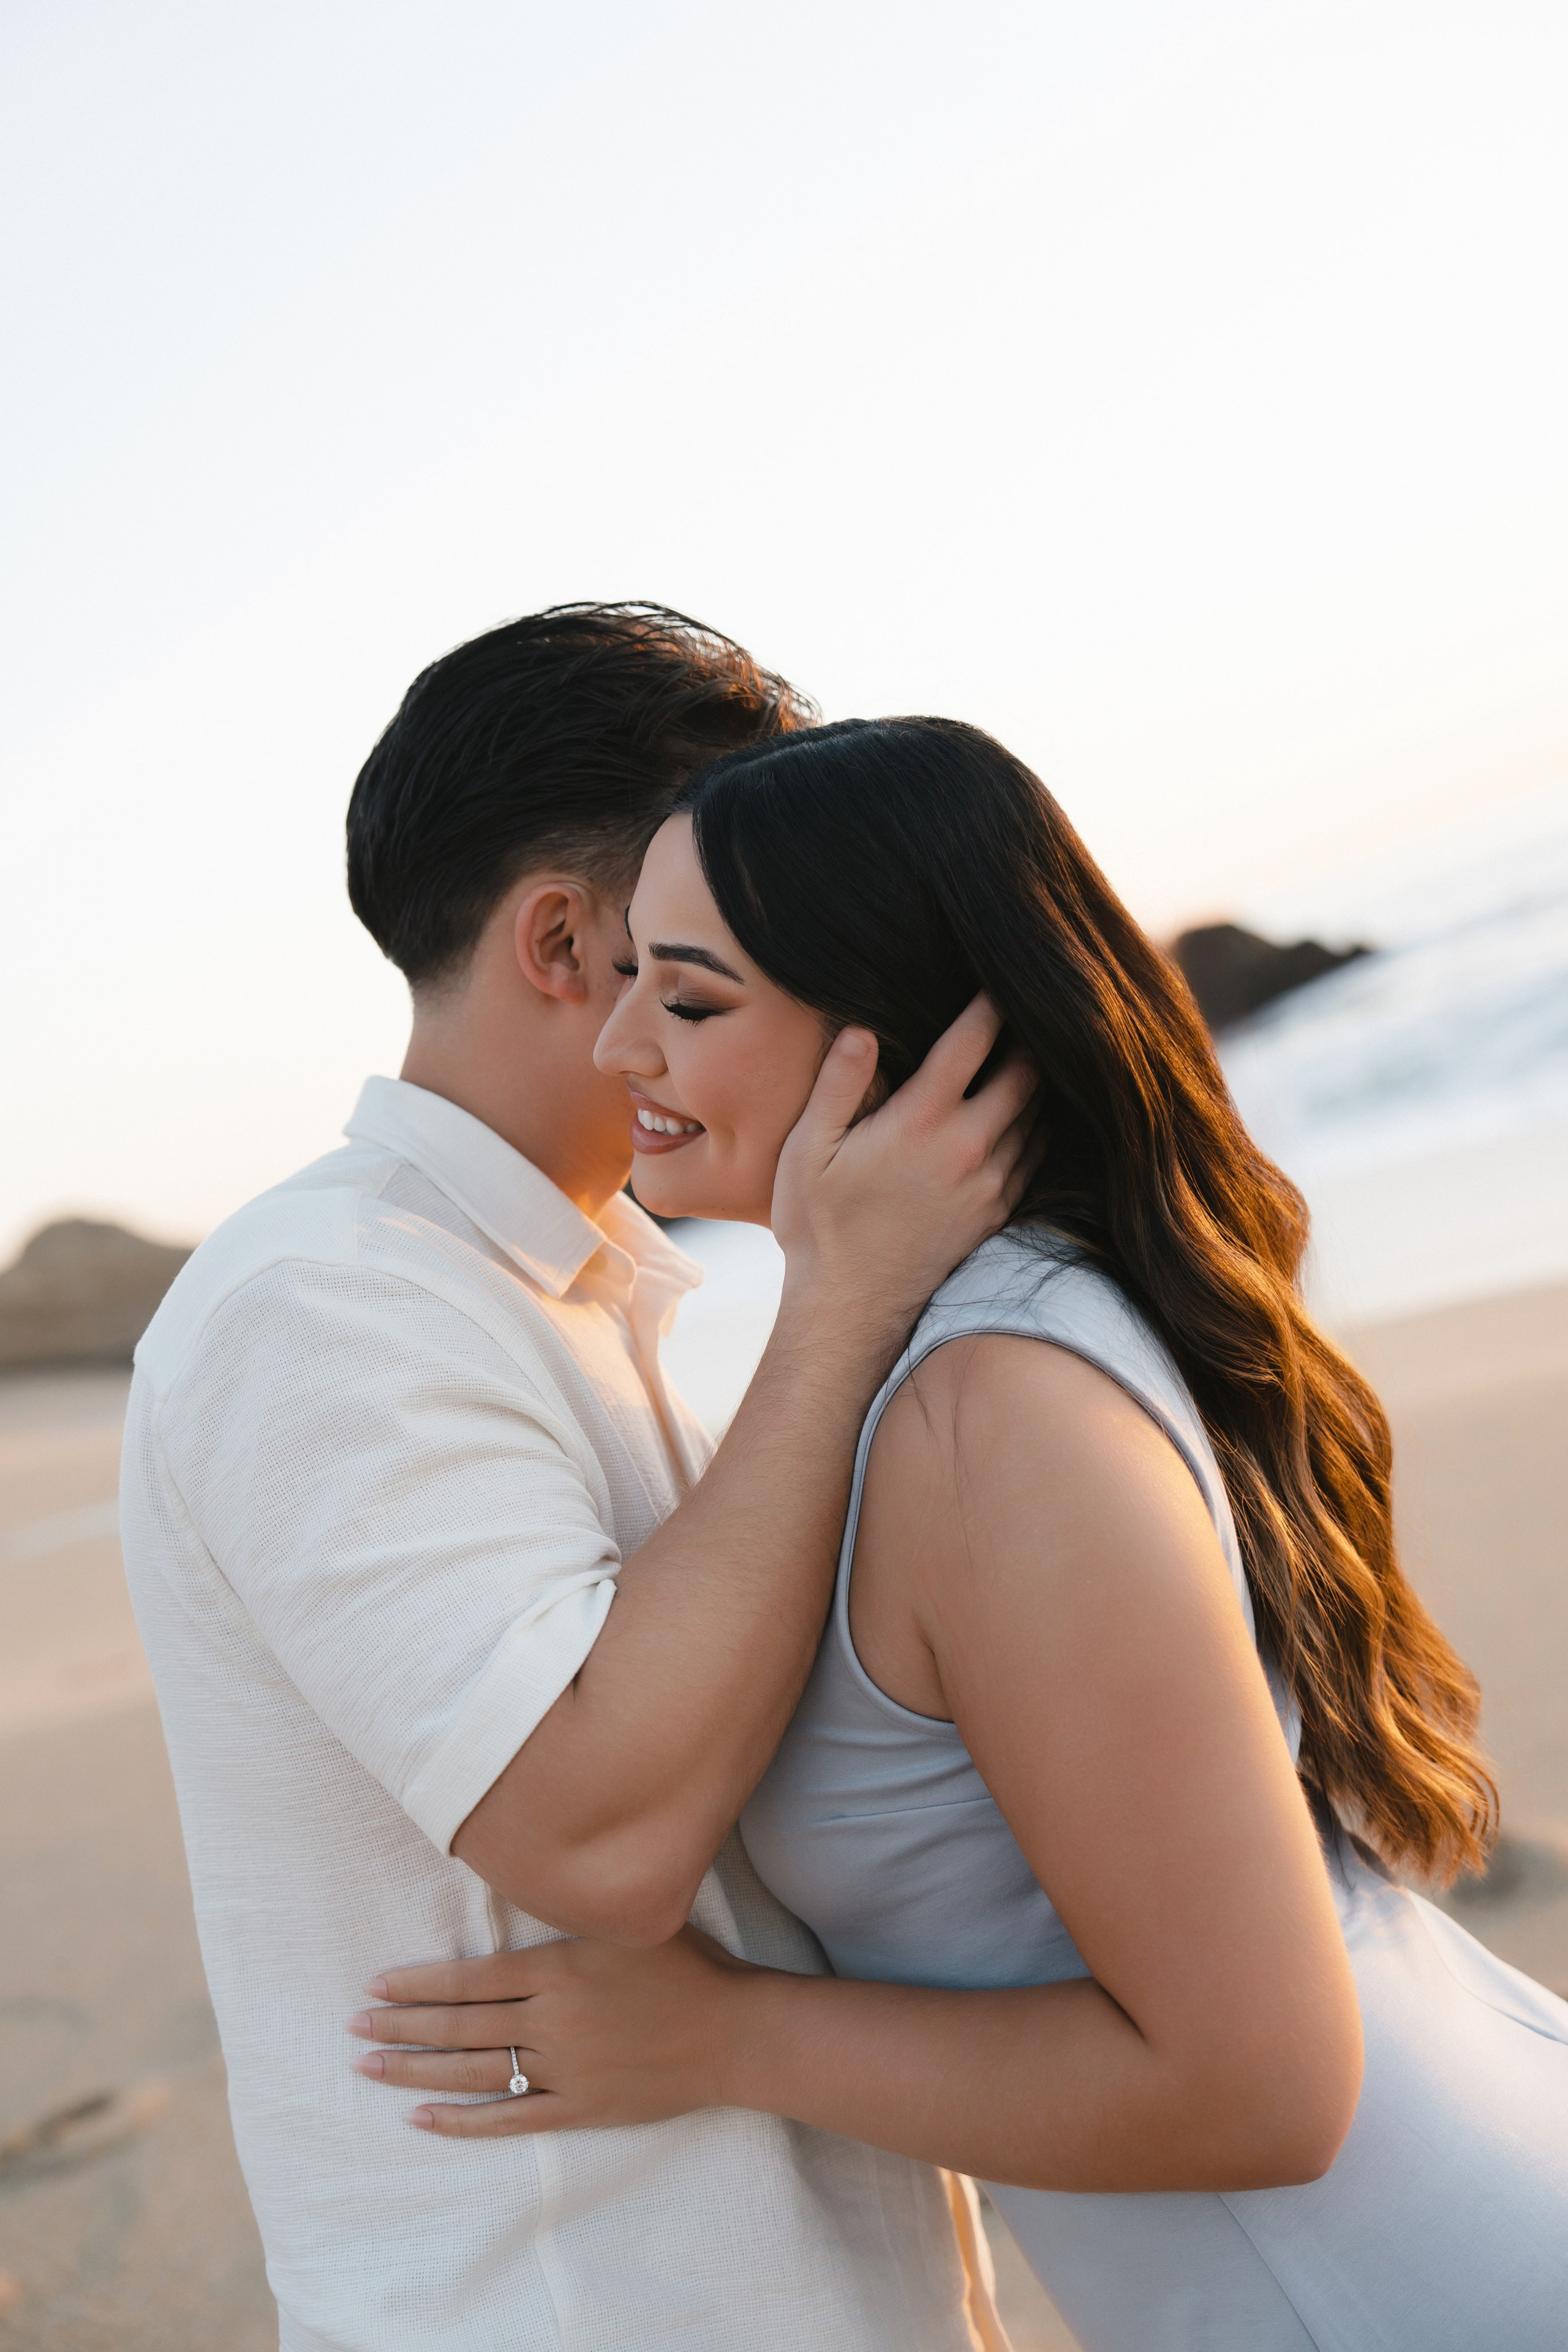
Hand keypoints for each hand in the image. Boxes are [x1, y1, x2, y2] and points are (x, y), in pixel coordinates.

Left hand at [347, 1929, 755, 2137]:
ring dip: (416, 2070)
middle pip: (461, 2026)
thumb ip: (573, 1912)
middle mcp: (552, 2021)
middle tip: (353, 2025)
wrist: (733, 2033)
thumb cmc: (686, 1966)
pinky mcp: (579, 2108)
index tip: (377, 1983)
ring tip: (369, 2065)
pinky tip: (422, 2118)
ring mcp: (564, 2069)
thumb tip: (526, 1882)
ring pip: (474, 2071)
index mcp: (559, 1970)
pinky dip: (462, 2121)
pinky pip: (510, 2119)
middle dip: (401, 2024)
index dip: (419, 1983)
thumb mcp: (627, 1923)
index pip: (471, 1979)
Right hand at [771, 995, 1038, 1354]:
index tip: (999, 973)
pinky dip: (1040, 1125)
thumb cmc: (820, 1228)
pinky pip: (1036, 1155)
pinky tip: (1033, 1110)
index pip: (972, 1042)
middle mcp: (968, 1147)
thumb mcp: (807, 1152)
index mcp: (921, 1122)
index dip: (990, 1002)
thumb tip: (861, 1030)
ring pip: (1039, 1114)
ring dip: (1040, 1080)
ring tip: (1039, 1048)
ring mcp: (990, 1183)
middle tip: (1033, 1003)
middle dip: (1030, 1035)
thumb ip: (838, 1086)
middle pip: (1025, 1073)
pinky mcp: (997, 1212)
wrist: (851, 1310)